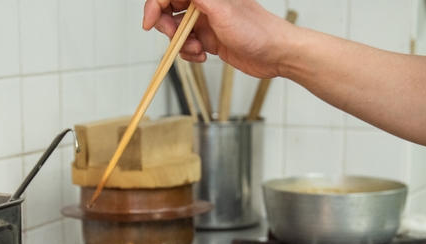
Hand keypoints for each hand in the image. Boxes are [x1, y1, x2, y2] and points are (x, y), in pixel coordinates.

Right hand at [141, 0, 297, 78]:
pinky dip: (189, 54)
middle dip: (168, 28)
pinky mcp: (210, 40)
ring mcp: (207, 22)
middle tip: (176, 38)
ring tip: (198, 50)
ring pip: (177, 31)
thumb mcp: (222, 9)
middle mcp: (205, 5)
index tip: (149, 22)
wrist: (276, 55)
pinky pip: (188, 46)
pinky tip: (202, 56)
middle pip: (169, 10)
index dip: (154, 5)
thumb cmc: (257, 31)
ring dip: (181, 44)